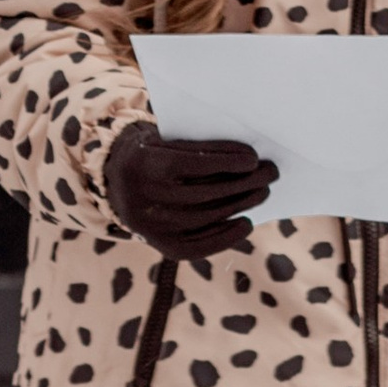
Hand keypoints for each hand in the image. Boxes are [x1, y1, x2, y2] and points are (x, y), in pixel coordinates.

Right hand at [104, 122, 273, 261]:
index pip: (195, 162)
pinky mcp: (160, 244)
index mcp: (145, 163)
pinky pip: (198, 246)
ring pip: (207, 217)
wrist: (116, 180)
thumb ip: (198, 148)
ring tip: (263, 192)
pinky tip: (245, 222)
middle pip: (206, 192)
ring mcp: (152, 225)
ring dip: (241, 204)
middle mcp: (146, 197)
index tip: (253, 158)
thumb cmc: (154, 152)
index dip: (227, 160)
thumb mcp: (166, 140)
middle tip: (271, 172)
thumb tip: (249, 160)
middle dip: (244, 182)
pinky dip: (225, 236)